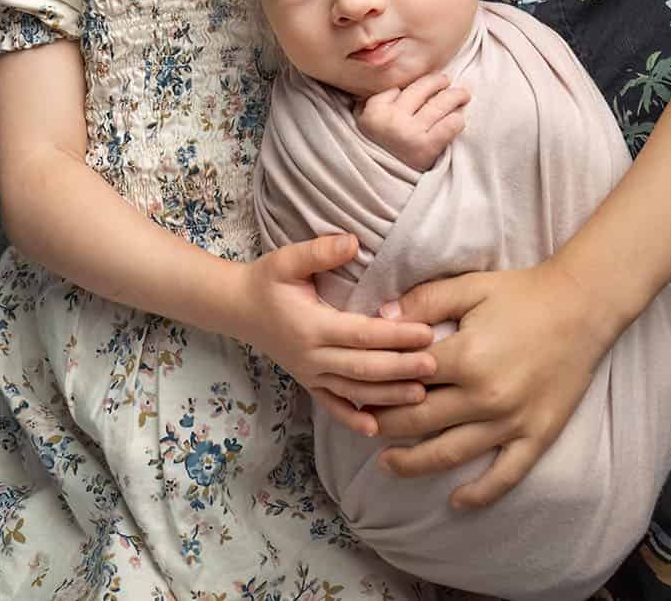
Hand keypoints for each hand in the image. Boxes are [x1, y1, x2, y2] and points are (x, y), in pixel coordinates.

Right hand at [232, 234, 440, 436]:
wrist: (236, 308)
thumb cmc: (266, 281)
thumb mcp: (287, 259)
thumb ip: (319, 251)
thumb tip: (353, 241)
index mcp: (311, 326)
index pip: (362, 333)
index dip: (395, 335)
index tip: (426, 332)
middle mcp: (311, 356)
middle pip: (363, 367)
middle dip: (401, 368)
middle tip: (435, 366)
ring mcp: (309, 373)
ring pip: (353, 390)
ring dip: (387, 395)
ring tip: (421, 396)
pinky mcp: (307, 382)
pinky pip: (331, 405)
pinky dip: (352, 418)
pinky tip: (375, 428)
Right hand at [356, 73, 470, 170]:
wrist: (377, 191)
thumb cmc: (372, 153)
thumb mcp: (361, 124)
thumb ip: (373, 102)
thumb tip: (395, 85)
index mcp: (374, 111)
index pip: (399, 86)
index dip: (415, 82)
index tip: (424, 81)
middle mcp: (392, 118)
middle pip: (421, 90)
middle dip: (438, 82)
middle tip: (447, 81)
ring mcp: (410, 133)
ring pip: (438, 105)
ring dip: (455, 96)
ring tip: (463, 94)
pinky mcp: (426, 148)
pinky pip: (447, 126)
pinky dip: (456, 120)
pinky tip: (459, 118)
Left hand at [369, 261, 616, 507]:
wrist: (582, 307)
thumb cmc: (524, 293)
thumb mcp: (470, 286)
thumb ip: (424, 301)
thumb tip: (381, 315)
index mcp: (465, 357)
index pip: (405, 382)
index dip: (376, 388)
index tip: (355, 393)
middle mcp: (485, 396)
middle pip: (420, 422)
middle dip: (384, 427)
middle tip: (361, 427)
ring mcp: (511, 421)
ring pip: (451, 454)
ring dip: (413, 463)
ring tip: (387, 464)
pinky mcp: (537, 435)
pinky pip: (505, 475)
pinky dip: (480, 493)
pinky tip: (457, 501)